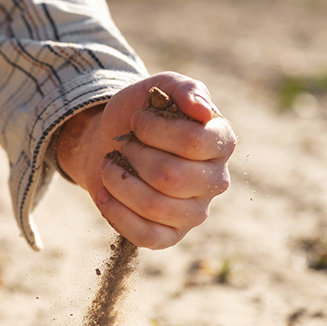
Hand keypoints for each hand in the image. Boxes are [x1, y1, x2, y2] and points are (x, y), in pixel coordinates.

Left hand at [54, 72, 235, 248]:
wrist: (108, 143)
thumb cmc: (138, 116)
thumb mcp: (158, 88)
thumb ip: (184, 89)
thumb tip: (202, 110)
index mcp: (221, 142)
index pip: (192, 141)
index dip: (154, 129)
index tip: (137, 121)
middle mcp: (216, 180)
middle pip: (170, 177)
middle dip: (133, 156)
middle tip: (123, 145)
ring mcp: (195, 212)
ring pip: (155, 207)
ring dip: (119, 182)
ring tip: (109, 166)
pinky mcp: (171, 235)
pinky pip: (147, 237)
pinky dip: (117, 214)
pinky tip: (104, 195)